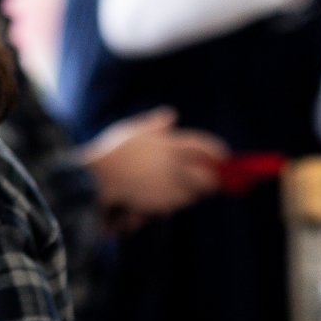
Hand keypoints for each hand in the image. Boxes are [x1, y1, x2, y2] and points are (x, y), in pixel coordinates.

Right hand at [82, 109, 225, 217]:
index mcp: (169, 144)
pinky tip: (167, 196)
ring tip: (186, 186)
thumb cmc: (113, 150)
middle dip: (212, 179)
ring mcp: (167, 187)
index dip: (217, 151)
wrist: (96, 177)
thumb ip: (156, 124)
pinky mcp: (160, 204)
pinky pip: (176, 204)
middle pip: (207, 176)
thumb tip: (171, 116)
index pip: (203, 146)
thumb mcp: (135, 129)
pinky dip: (177, 201)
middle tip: (212, 178)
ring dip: (195, 191)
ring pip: (194, 194)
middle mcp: (173, 166)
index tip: (224, 156)